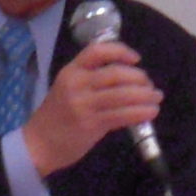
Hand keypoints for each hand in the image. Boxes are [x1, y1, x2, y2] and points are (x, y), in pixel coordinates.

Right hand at [22, 39, 160, 177]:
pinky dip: (140, 112)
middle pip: (116, 74)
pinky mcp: (91, 125)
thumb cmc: (57, 116)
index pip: (97, 51)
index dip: (120, 51)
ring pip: (122, 95)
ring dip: (145, 96)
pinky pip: (122, 115)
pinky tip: (150, 113)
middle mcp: (77, 85)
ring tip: (156, 98)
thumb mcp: (68, 89)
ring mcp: (84, 105)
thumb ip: (92, 81)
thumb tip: (129, 79)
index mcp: (71, 71)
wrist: (39, 144)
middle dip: (139, 78)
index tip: (136, 59)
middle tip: (150, 85)